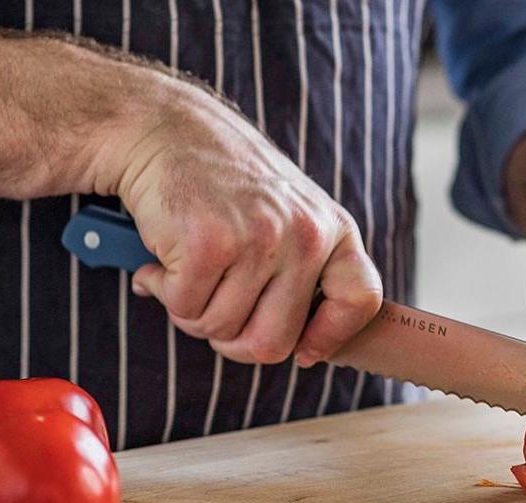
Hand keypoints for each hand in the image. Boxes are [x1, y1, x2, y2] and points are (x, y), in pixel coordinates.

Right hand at [104, 80, 381, 365]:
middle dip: (232, 339)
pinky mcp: (209, 245)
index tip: (304, 352)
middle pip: (274, 342)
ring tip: (187, 266)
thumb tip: (301, 349)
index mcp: (333, 229)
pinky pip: (185, 308)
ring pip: (220, 329)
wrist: (165, 126)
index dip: (331, 336)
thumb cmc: (222, 182)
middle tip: (211, 306)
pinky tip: (164, 255)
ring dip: (191, 310)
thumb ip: (301, 271)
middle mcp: (306, 235)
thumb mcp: (286, 214)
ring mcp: (261, 240)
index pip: (361, 300)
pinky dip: (164, 290)